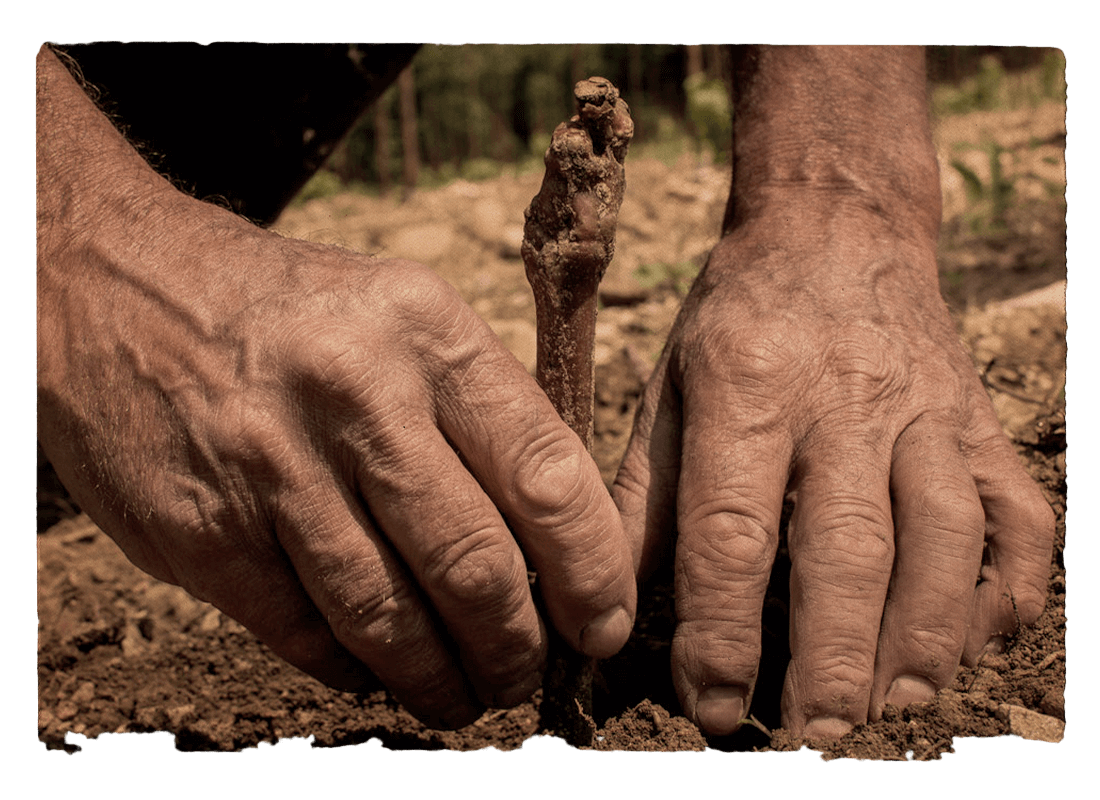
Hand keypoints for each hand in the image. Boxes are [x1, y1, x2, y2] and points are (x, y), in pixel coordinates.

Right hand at [36, 46, 634, 728]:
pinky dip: (352, 671)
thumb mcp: (403, 317)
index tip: (602, 624)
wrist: (118, 287)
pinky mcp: (203, 528)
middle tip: (525, 676)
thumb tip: (556, 541)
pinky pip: (303, 633)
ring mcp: (272, 464)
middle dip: (515, 648)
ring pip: (387, 618)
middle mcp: (355, 394)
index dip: (591, 568)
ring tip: (462, 697)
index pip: (545, 471)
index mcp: (427, 333)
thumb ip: (480, 414)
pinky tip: (375, 672)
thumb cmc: (293, 315)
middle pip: (472, 564)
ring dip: (440, 681)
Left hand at [612, 45, 1053, 737]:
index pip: (732, 529)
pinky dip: (1010, 588)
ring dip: (925, 637)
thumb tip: (618, 608)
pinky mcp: (980, 422)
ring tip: (897, 710)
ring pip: (945, 537)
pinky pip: (1019, 513)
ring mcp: (928, 410)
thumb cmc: (736, 319)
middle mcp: (844, 400)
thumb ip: (644, 494)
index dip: (723, 630)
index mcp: (747, 387)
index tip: (712, 708)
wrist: (836, 227)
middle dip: (834, 656)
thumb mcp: (668, 385)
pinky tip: (979, 641)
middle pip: (848, 547)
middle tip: (816, 737)